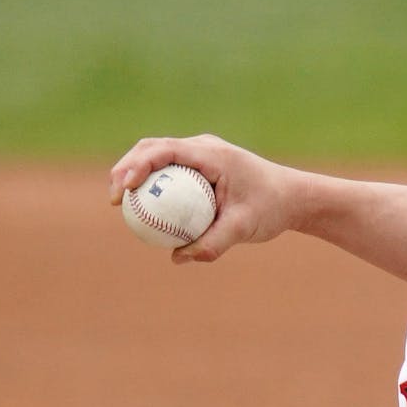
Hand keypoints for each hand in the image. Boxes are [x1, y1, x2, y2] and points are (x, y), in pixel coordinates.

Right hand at [109, 134, 294, 262]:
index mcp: (212, 154)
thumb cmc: (272, 208)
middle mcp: (204, 148)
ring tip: (118, 202)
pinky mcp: (201, 166)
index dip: (138, 164)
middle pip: (153, 148)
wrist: (293, 198)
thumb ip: (214, 243)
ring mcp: (201, 155)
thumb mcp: (244, 227)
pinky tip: (142, 209)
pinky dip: (152, 183)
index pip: (165, 150)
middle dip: (126, 167)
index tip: (125, 188)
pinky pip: (170, 171)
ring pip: (157, 156)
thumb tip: (178, 258)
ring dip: (134, 172)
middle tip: (113, 198)